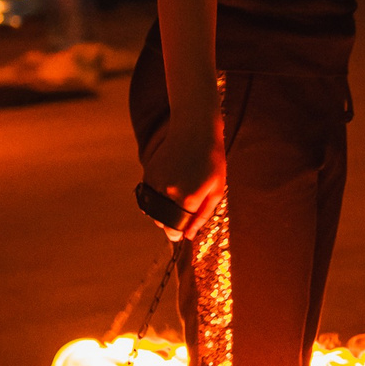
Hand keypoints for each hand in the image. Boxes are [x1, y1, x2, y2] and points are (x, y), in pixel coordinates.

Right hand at [143, 113, 226, 237]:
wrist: (195, 129)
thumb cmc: (212, 159)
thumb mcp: (216, 189)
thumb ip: (202, 216)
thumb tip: (188, 236)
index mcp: (189, 198)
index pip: (176, 229)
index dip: (178, 234)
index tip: (180, 234)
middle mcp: (169, 192)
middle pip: (162, 222)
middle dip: (170, 223)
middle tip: (182, 210)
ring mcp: (156, 182)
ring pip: (153, 210)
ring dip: (162, 210)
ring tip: (177, 194)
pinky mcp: (148, 173)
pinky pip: (148, 195)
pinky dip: (156, 197)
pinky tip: (170, 184)